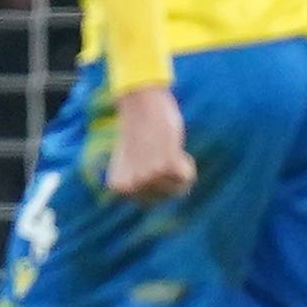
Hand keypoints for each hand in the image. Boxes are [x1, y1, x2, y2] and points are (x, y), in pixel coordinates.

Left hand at [102, 83, 195, 202]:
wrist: (140, 104)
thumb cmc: (138, 130)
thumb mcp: (130, 161)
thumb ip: (139, 181)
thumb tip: (158, 199)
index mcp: (119, 186)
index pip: (150, 202)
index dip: (159, 184)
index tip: (151, 164)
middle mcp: (132, 186)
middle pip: (166, 197)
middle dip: (171, 178)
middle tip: (162, 154)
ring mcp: (149, 177)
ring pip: (178, 188)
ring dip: (180, 170)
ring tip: (168, 150)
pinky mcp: (166, 166)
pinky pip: (187, 176)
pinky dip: (187, 164)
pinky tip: (177, 150)